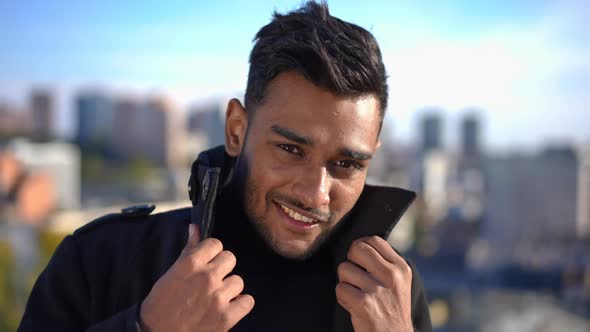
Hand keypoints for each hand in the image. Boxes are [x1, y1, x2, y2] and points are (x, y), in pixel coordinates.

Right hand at [139, 224, 254, 331]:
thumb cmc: (160, 306)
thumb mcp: (170, 274)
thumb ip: (188, 250)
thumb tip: (195, 228)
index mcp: (191, 264)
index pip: (215, 243)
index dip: (211, 253)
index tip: (206, 261)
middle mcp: (207, 277)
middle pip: (230, 258)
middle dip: (222, 268)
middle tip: (211, 281)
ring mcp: (219, 297)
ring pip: (238, 281)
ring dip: (229, 289)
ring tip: (216, 298)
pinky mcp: (227, 317)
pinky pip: (248, 301)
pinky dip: (240, 305)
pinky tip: (228, 308)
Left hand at [336, 236, 412, 331]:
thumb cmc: (392, 309)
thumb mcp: (399, 282)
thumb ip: (384, 262)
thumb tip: (361, 243)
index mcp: (401, 267)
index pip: (374, 240)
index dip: (361, 246)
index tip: (360, 259)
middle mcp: (391, 276)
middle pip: (357, 249)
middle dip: (350, 261)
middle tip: (356, 275)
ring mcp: (377, 289)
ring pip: (344, 269)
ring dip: (346, 282)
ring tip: (358, 293)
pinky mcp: (363, 303)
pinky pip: (340, 288)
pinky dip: (343, 298)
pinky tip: (354, 305)